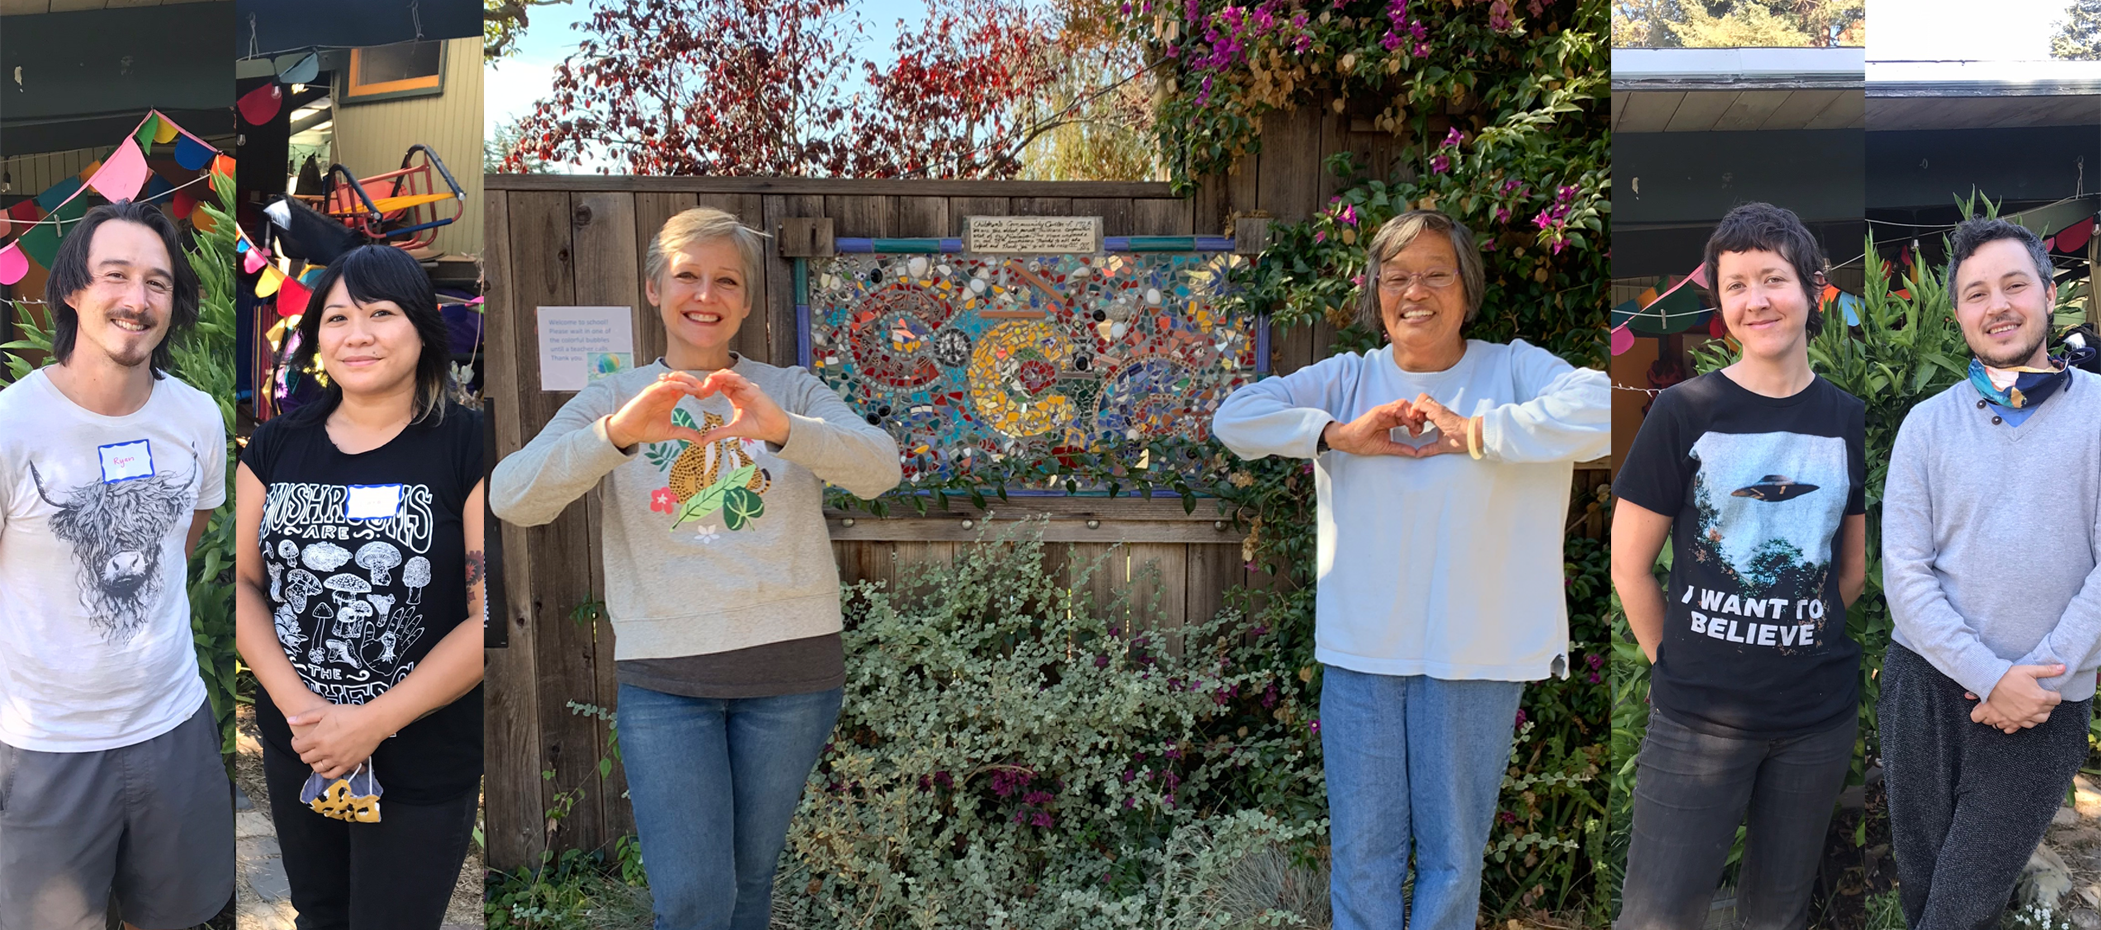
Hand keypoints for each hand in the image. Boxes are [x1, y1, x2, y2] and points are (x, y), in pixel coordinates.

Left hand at [287, 702, 393, 778]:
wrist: (373, 721)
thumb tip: (289, 720)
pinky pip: (332, 774)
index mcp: (317, 738)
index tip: (299, 740)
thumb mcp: (326, 710)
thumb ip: (306, 717)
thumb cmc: (350, 713)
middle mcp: (324, 751)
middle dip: (304, 753)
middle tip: (309, 747)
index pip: (297, 747)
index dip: (296, 743)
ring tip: (319, 756)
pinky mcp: (347, 764)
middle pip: (306, 759)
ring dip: (315, 763)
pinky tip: (328, 765)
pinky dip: (327, 772)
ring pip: (318, 768)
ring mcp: (336, 759)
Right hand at [605, 378, 710, 449]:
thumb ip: (686, 434)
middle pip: (683, 378)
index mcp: (670, 398)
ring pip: (676, 377)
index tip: (708, 395)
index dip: (699, 389)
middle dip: (696, 382)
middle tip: (706, 390)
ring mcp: (657, 390)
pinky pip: (667, 384)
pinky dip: (679, 385)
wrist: (628, 432)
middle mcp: (665, 392)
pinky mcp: (650, 392)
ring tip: (699, 388)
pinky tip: (689, 390)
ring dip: (689, 380)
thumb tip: (702, 441)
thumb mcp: (671, 432)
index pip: (687, 387)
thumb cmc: (645, 430)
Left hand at [666, 370, 790, 446]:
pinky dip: (727, 377)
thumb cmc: (758, 428)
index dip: (708, 388)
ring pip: (729, 375)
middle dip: (710, 381)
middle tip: (700, 388)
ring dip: (716, 377)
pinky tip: (718, 379)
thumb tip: (703, 441)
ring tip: (706, 383)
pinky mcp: (752, 389)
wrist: (774, 429)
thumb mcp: (733, 430)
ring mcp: (747, 388)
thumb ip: (718, 433)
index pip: (719, 386)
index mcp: (736, 397)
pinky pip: (738, 379)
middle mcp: (741, 390)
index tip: (699, 395)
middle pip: (722, 379)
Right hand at [1323, 400, 1415, 456]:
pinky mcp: (1379, 411)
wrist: (1349, 442)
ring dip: (1411, 413)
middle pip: (1409, 408)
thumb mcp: (1387, 446)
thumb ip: (1401, 448)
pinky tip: (1406, 422)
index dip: (1416, 422)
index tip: (1418, 433)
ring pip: (1403, 404)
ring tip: (1413, 425)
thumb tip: (1415, 453)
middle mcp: (1389, 414)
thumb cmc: (1364, 443)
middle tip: (1418, 428)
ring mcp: (1384, 411)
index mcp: (1391, 421)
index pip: (1408, 417)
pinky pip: (1394, 407)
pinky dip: (1403, 413)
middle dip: (1416, 417)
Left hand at [1398, 394, 1481, 458]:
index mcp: (1438, 416)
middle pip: (1420, 400)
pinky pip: (1421, 404)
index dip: (1417, 417)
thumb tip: (1419, 454)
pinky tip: (1416, 422)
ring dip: (1414, 411)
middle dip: (1414, 411)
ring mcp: (1437, 409)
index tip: (1416, 429)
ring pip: (1420, 400)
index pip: (1423, 409)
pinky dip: (1415, 411)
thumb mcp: (1440, 445)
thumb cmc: (1460, 439)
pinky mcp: (1436, 411)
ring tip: (1415, 424)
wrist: (1469, 436)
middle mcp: (1437, 410)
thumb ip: (1429, 448)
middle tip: (1414, 425)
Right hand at [1966, 664, 2065, 732]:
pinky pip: (2029, 725)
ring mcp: (2024, 715)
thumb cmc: (2009, 675)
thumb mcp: (2029, 670)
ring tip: (2037, 706)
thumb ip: (2048, 670)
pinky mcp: (2015, 719)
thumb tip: (2063, 668)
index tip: (2050, 691)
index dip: (2055, 694)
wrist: (1990, 682)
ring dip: (2042, 713)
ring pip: (2041, 719)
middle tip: (2043, 697)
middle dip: (2049, 703)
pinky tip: (2029, 713)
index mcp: (2040, 697)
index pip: (2057, 699)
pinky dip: (2031, 720)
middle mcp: (2034, 709)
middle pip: (2050, 710)